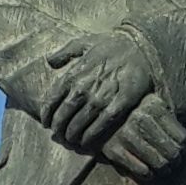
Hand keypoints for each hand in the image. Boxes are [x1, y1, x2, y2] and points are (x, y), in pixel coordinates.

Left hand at [38, 26, 162, 154]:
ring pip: (79, 123)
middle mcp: (84, 88)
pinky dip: (91, 136)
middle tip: (58, 135)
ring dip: (72, 134)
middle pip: (64, 115)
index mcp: (73, 74)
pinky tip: (86, 142)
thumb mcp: (84, 42)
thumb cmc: (111, 44)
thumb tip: (49, 61)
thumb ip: (64, 52)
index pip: (52, 100)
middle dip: (58, 128)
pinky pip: (100, 125)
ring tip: (71, 140)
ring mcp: (101, 97)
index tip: (46, 122)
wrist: (139, 47)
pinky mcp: (118, 105)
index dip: (47, 114)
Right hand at [97, 91, 185, 182]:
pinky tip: (149, 171)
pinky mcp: (114, 150)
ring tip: (164, 167)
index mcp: (154, 107)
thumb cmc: (130, 109)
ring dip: (165, 169)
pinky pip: (141, 171)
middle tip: (175, 162)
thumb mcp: (152, 105)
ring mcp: (126, 136)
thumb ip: (172, 122)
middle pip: (174, 153)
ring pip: (160, 164)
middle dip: (178, 161)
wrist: (91, 111)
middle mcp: (141, 120)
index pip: (183, 138)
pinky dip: (149, 174)